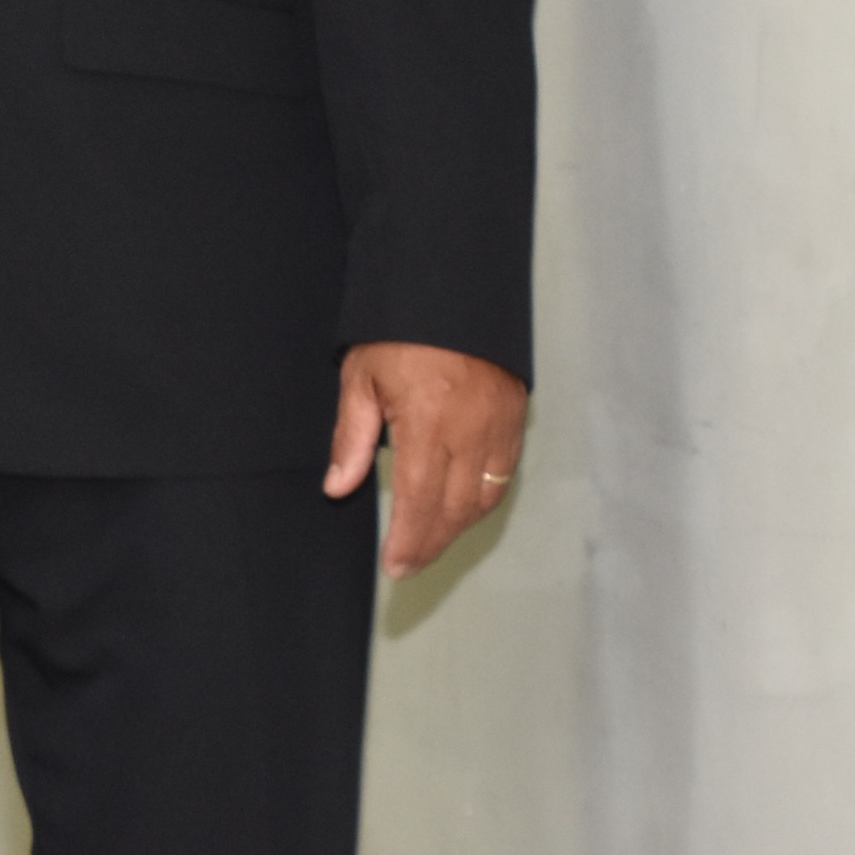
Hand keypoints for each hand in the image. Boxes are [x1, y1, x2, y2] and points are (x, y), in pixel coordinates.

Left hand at [324, 340, 527, 577]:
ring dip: (457, 527)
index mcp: (428, 423)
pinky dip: (482, 500)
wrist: (453, 288)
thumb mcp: (361, 379)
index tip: (395, 566)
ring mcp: (499, 427)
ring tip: (429, 542)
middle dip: (431, 543)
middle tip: (409, 565)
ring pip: (483, 497)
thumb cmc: (399, 333)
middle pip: (455, 509)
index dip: (409, 541)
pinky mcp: (516, 419)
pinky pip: (504, 475)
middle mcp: (470, 432)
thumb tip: (339, 487)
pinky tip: (462, 510)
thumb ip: (352, 438)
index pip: (420, 501)